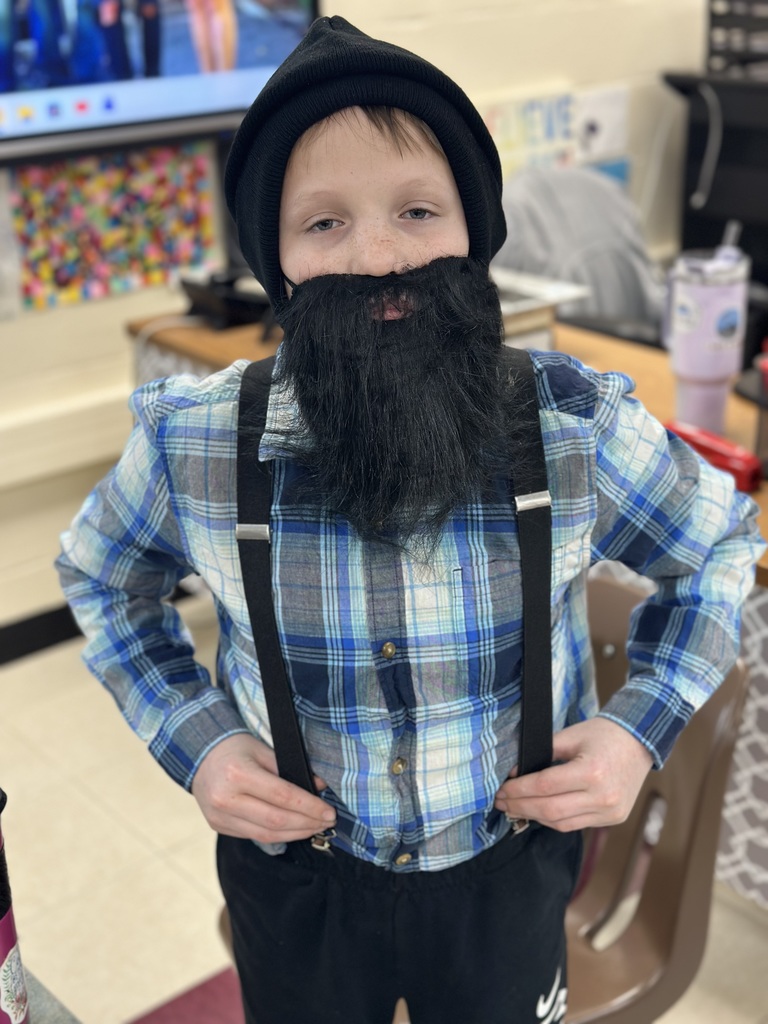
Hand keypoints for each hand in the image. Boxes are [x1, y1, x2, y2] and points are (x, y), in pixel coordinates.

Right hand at [191, 733, 335, 842]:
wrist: (200, 756)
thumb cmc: (235, 749)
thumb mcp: (262, 749)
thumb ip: (290, 768)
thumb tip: (320, 786)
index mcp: (237, 774)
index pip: (283, 796)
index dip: (309, 807)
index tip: (329, 812)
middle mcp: (225, 798)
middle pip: (276, 821)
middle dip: (307, 824)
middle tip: (326, 822)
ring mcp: (219, 816)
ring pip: (265, 835)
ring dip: (295, 834)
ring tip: (314, 828)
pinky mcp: (218, 826)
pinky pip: (253, 835)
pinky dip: (277, 835)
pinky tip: (293, 830)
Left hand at [494, 717, 652, 831]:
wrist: (640, 741)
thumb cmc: (604, 734)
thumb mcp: (571, 735)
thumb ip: (542, 753)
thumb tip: (515, 772)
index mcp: (592, 771)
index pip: (544, 785)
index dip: (518, 789)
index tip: (502, 789)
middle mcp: (603, 796)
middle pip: (550, 810)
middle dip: (521, 807)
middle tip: (501, 802)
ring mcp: (610, 811)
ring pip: (561, 823)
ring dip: (535, 817)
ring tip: (515, 808)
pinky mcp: (613, 819)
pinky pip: (576, 825)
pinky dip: (554, 819)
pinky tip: (539, 811)